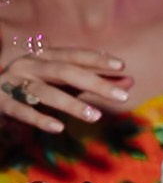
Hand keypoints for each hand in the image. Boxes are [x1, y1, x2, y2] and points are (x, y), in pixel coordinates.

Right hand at [0, 47, 131, 134]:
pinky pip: (20, 110)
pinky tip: (58, 127)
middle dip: (95, 83)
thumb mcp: (64, 83)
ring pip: (44, 91)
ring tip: (96, 116)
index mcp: (43, 56)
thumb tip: (130, 80)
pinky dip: (39, 118)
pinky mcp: (0, 101)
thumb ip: (94, 81)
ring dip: (71, 104)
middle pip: (64, 71)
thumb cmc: (33, 87)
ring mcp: (11, 82)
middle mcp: (27, 64)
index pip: (74, 54)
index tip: (122, 66)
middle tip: (123, 97)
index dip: (97, 59)